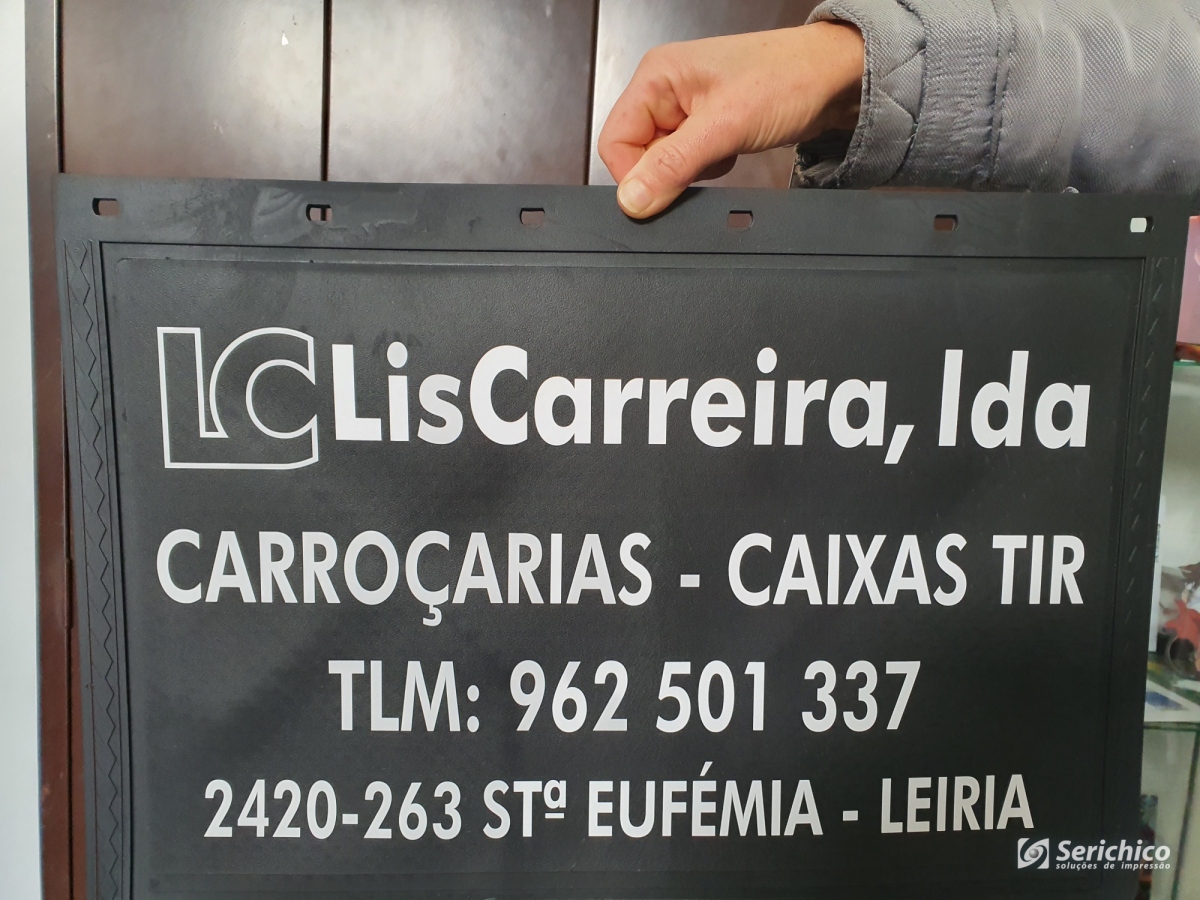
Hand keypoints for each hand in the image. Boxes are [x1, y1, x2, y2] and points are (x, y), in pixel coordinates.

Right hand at [598, 21, 863, 217]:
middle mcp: (664, 89)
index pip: (614, 142)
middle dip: (670, 170)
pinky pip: (688, 160)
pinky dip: (708, 166)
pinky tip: (731, 150)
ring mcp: (684, 107)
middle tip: (708, 158)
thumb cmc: (789, 80)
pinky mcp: (705, 124)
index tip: (668, 188)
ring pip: (663, 161)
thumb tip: (631, 200)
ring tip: (725, 148)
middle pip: (637, 154)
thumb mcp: (724, 127)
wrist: (837, 78)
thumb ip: (672, 165)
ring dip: (692, 169)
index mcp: (655, 76)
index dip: (635, 175)